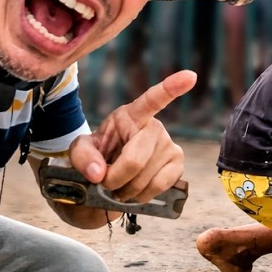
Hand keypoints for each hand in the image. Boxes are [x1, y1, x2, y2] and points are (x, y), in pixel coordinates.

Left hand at [68, 70, 194, 202]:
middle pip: (134, 160)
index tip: (190, 76)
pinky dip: (144, 195)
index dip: (171, 88)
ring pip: (145, 178)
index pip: (152, 100)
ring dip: (127, 191)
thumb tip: (98, 173)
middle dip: (115, 179)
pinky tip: (136, 191)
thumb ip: (83, 158)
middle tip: (106, 184)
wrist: (111, 172)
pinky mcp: (178, 163)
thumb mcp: (81, 150)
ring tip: (119, 187)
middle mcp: (155, 127)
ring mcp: (170, 145)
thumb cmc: (98, 154)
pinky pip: (160, 185)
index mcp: (131, 115)